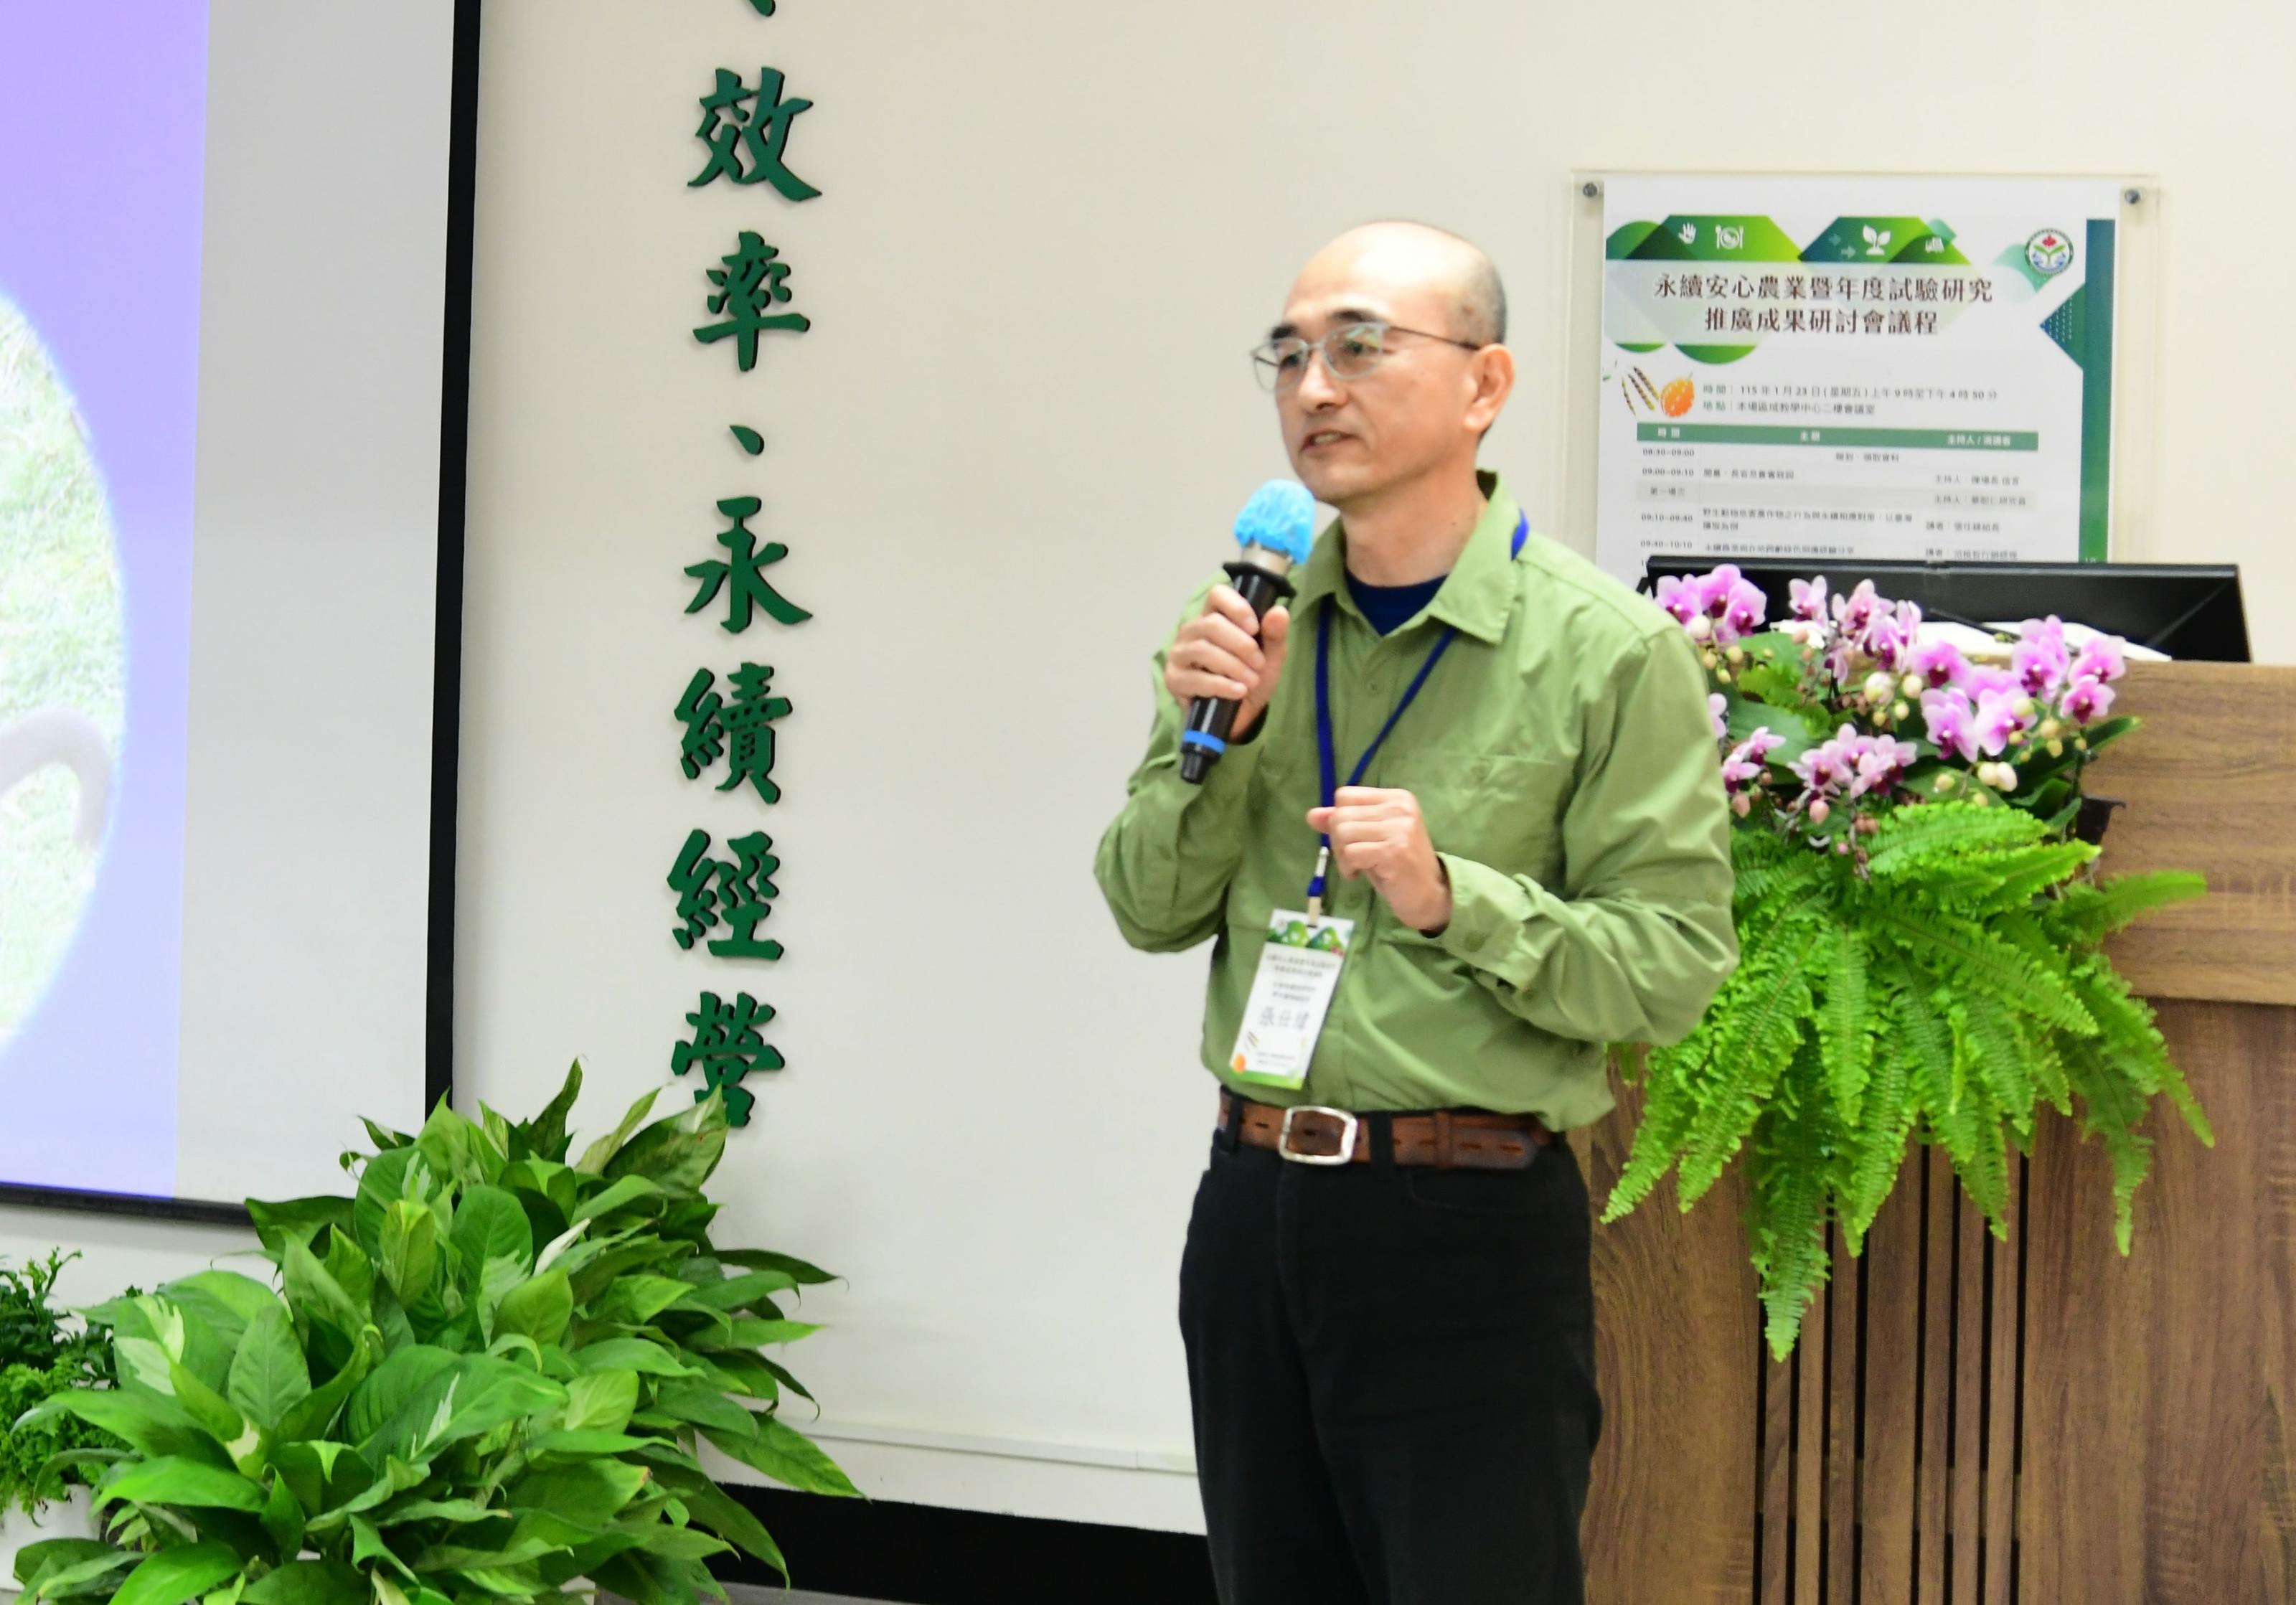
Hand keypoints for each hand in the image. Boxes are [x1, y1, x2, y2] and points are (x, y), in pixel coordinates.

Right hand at [1164, 586, 1290, 738]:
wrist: (1240, 715)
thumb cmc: (1251, 677)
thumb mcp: (1271, 657)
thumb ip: (1275, 635)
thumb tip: (1278, 612)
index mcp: (1214, 616)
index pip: (1217, 594)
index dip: (1236, 607)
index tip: (1254, 628)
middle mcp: (1192, 630)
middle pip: (1211, 624)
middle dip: (1241, 645)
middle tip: (1259, 664)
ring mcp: (1179, 654)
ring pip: (1203, 650)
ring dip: (1233, 666)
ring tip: (1251, 681)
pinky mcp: (1174, 679)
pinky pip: (1195, 678)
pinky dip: (1221, 685)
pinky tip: (1238, 692)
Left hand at [1305, 787, 1451, 932]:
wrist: (1430, 896)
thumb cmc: (1397, 867)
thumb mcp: (1368, 838)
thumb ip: (1343, 823)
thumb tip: (1312, 815)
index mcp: (1396, 798)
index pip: (1345, 795)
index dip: (1338, 819)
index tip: (1353, 840)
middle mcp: (1400, 807)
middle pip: (1340, 815)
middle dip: (1338, 841)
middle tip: (1354, 858)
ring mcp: (1399, 828)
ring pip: (1342, 833)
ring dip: (1342, 856)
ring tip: (1359, 866)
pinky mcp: (1394, 850)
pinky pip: (1351, 853)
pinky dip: (1348, 867)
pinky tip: (1360, 874)